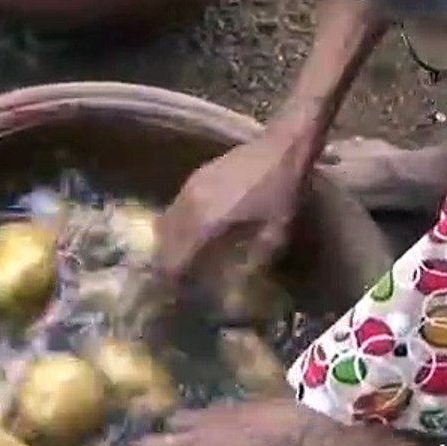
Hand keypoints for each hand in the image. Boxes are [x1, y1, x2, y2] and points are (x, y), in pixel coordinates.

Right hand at [155, 130, 313, 291]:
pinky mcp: (195, 178)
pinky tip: (192, 236)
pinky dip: (177, 227)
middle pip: (164, 244)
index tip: (176, 298)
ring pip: (165, 225)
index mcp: (205, 222)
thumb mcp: (276, 233)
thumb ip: (253, 262)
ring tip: (182, 263)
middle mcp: (189, 205)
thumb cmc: (282, 191)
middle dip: (167, 266)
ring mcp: (189, 188)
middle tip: (178, 285)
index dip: (172, 283)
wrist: (282, 147)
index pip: (174, 261)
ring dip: (169, 246)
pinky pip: (175, 208)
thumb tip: (238, 288)